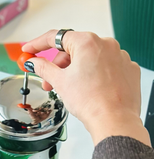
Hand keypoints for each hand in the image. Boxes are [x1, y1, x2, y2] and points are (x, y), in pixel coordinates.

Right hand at [22, 30, 150, 146]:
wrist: (114, 121)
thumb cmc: (91, 102)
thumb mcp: (59, 82)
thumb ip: (43, 67)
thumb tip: (34, 62)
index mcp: (88, 42)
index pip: (56, 37)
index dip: (38, 44)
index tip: (30, 49)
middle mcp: (106, 44)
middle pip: (74, 49)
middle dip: (59, 65)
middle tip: (50, 82)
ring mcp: (120, 56)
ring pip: (90, 58)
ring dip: (77, 70)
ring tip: (72, 89)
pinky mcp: (128, 69)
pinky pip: (106, 66)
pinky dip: (96, 74)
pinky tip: (91, 88)